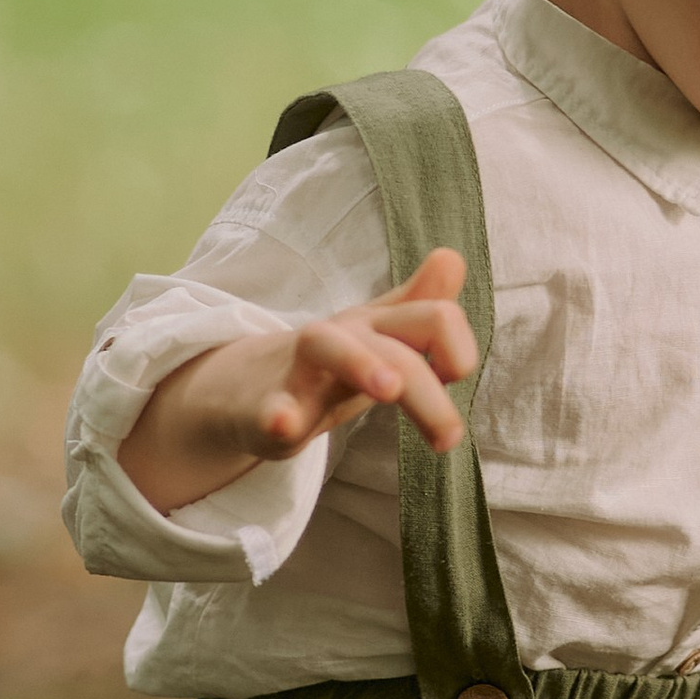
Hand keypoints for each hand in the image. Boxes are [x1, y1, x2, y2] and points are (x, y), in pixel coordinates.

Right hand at [119, 249, 477, 513]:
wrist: (241, 388)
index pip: (435, 319)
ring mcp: (302, 369)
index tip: (453, 385)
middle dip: (429, 393)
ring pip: (332, 349)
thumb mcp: (376, 335)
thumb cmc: (326, 366)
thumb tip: (454, 259)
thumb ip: (420, 306)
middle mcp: (345, 337)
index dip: (458, 352)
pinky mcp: (268, 408)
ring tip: (387, 389)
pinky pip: (272, 408)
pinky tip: (284, 425)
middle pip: (396, 346)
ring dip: (363, 363)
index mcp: (378, 326)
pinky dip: (278, 416)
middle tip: (448, 439)